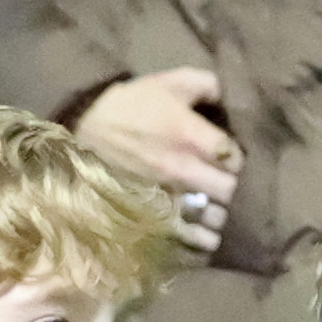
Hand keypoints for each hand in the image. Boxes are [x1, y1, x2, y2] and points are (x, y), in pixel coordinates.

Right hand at [74, 68, 240, 253]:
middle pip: (229, 191)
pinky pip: (188, 237)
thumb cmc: (132, 104)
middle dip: (232, 186)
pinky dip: (201, 238)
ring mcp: (167, 196)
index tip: (231, 157)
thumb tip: (236, 97)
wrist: (83, 128)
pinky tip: (204, 232)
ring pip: (213, 218)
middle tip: (225, 182)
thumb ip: (210, 85)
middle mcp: (182, 169)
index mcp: (190, 135)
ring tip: (214, 205)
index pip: (236, 157)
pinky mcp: (152, 214)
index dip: (238, 158)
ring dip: (219, 212)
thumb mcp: (171, 82)